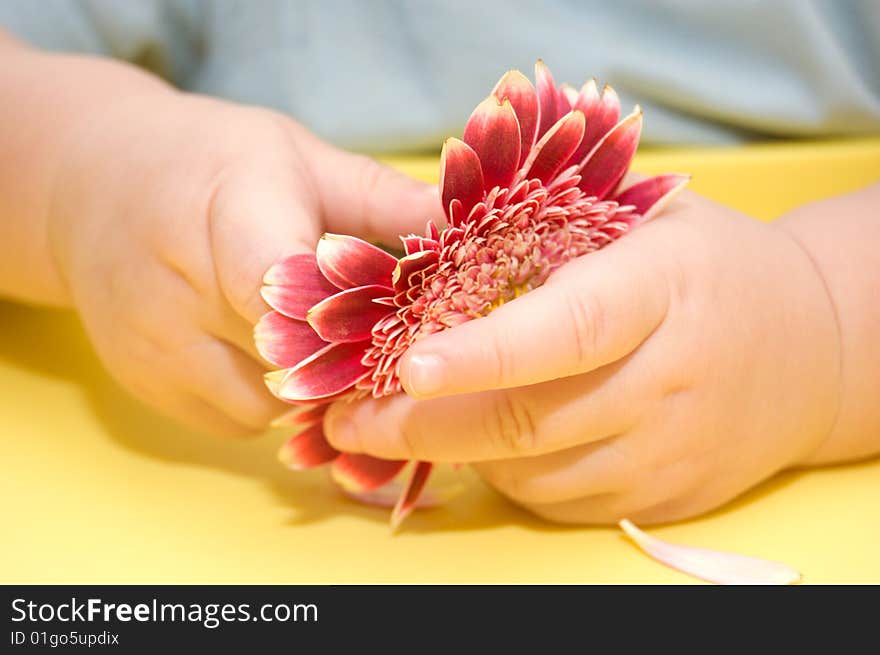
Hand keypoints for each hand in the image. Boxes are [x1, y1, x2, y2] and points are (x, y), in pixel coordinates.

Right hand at [49, 91, 439, 435]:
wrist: (92, 186)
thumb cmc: (210, 162)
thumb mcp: (297, 155)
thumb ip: (380, 199)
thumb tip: (469, 226)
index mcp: (227, 208)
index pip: (285, 283)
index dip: (352, 315)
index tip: (407, 324)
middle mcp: (177, 285)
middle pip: (292, 357)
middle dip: (355, 360)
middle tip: (399, 351)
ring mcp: (155, 344)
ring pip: (271, 405)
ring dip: (316, 391)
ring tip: (337, 353)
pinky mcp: (145, 383)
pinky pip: (238, 423)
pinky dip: (275, 406)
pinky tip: (285, 365)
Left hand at [324, 189, 841, 523]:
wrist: (812, 347)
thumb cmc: (711, 268)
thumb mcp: (648, 220)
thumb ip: (555, 228)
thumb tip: (438, 233)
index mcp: (660, 289)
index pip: (566, 329)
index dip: (483, 352)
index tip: (405, 367)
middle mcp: (666, 380)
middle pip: (528, 421)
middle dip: (423, 428)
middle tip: (350, 419)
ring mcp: (668, 451)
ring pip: (533, 473)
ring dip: (460, 452)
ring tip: (415, 421)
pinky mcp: (665, 498)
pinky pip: (561, 503)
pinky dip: (509, 477)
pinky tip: (491, 443)